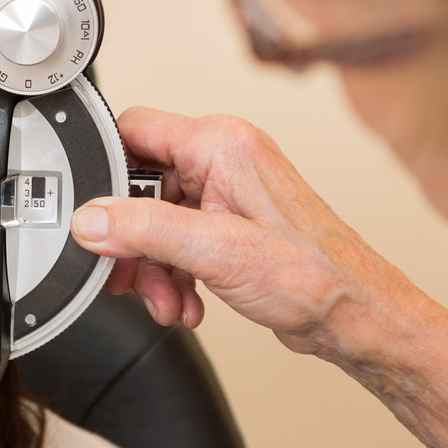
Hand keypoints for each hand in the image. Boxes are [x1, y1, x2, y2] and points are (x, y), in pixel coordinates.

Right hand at [71, 109, 447, 447]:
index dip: (105, 171)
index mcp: (222, 144)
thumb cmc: (314, 276)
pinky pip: (180, 241)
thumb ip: (144, 230)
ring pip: (157, 220)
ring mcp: (230, 194)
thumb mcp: (214, 251)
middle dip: (132, 239)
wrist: (355, 317)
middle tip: (129, 274)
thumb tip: (92, 220)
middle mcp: (226, 160)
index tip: (92, 215)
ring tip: (168, 300)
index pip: (134, 130)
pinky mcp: (232, 227)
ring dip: (153, 267)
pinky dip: (175, 275)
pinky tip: (188, 302)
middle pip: (141, 185)